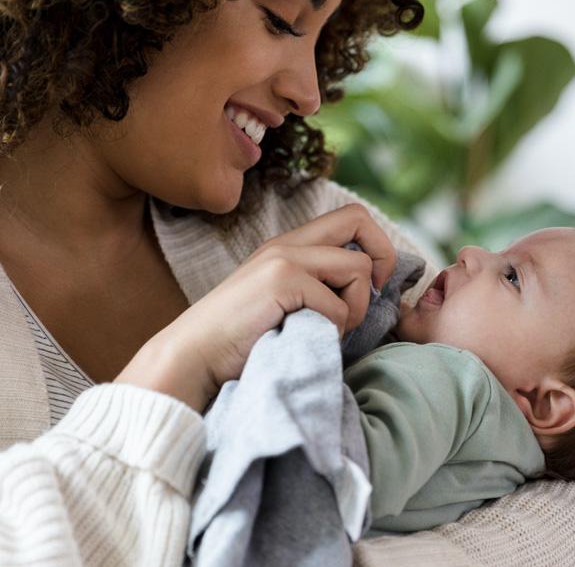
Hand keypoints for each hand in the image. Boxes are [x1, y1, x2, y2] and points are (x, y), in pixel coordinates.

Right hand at [116, 204, 395, 410]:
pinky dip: (332, 331)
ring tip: (327, 332)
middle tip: (369, 299)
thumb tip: (368, 293)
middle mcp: (287, 244)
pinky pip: (337, 306)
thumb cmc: (238, 343)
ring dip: (354, 310)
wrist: (192, 358)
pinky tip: (306, 340)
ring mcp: (284, 259)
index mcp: (287, 247)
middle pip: (359, 219)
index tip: (375, 284)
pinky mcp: (282, 282)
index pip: (351, 217)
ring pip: (359, 268)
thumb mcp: (281, 304)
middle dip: (382, 259)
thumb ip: (315, 288)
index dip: (377, 245)